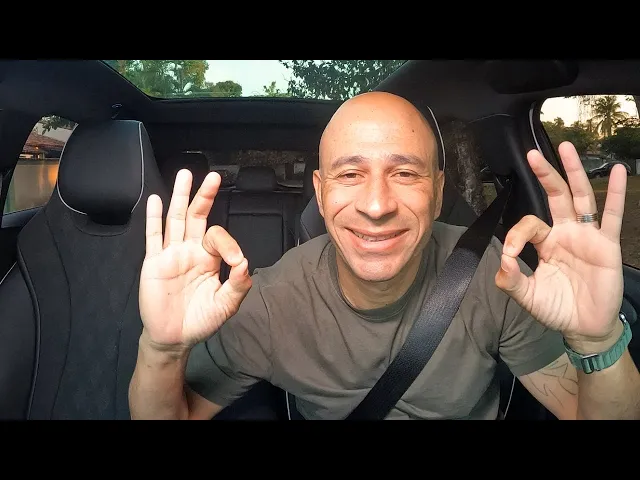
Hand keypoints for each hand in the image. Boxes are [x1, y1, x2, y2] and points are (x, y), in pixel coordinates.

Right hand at [139, 169, 251, 348]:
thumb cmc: (201, 320)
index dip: (228, 243)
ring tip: (185, 175)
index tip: (235, 261)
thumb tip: (244, 262)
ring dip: (180, 197)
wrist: (174, 338)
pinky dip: (154, 218)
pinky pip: (153, 237)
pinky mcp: (154, 263)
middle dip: (205, 196)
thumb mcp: (226, 305)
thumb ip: (238, 284)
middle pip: (197, 217)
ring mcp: (171, 255)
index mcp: (209, 259)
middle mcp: (190, 251)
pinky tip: (156, 200)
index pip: (218, 236)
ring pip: (176, 220)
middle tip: (213, 176)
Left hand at [495, 142, 625, 346]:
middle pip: (555, 197)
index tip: (511, 256)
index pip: (529, 225)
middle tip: (532, 154)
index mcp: (546, 243)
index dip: (517, 235)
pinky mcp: (607, 245)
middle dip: (545, 175)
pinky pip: (612, 216)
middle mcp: (566, 234)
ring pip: (580, 198)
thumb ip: (512, 281)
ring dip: (574, 173)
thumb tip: (502, 262)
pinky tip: (616, 171)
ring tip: (567, 147)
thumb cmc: (557, 309)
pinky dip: (614, 194)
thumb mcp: (528, 296)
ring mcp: (587, 236)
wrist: (585, 327)